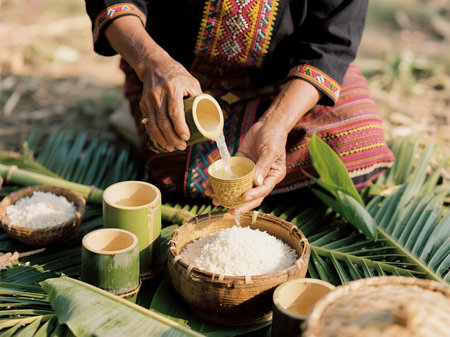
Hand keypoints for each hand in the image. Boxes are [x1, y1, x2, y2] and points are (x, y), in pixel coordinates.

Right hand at [104, 15, 201, 151]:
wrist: (154, 66)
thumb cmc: (178, 76)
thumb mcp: (192, 83)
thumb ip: (200, 99)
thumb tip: (212, 119)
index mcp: (172, 88)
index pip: (175, 113)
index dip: (180, 128)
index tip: (187, 137)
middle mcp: (158, 95)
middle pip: (164, 123)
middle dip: (173, 138)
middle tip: (182, 146)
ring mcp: (148, 101)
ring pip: (154, 126)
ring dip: (164, 140)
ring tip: (173, 147)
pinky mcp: (143, 105)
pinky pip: (148, 124)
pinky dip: (155, 136)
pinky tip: (163, 142)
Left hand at [204, 78, 320, 212]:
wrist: (268, 124)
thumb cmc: (274, 137)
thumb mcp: (271, 150)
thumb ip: (264, 165)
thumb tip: (256, 182)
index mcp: (272, 177)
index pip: (263, 191)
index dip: (253, 196)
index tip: (242, 198)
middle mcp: (261, 178)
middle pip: (250, 196)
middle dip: (239, 205)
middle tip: (228, 210)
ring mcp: (250, 173)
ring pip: (238, 188)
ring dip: (226, 195)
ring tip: (214, 200)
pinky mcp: (240, 165)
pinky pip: (230, 176)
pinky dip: (221, 181)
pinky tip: (211, 185)